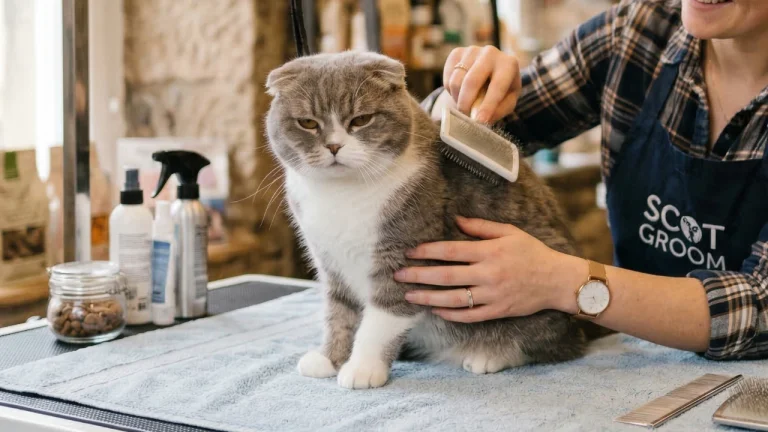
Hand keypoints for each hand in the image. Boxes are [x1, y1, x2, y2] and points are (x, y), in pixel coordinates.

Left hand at [394, 217, 582, 322]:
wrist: (557, 280)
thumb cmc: (532, 252)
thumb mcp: (509, 232)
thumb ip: (481, 227)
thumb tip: (455, 220)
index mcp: (489, 252)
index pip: (451, 251)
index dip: (427, 251)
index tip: (410, 252)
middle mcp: (488, 274)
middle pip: (446, 276)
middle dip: (419, 275)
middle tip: (398, 275)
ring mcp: (492, 295)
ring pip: (453, 299)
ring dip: (428, 298)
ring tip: (409, 296)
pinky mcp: (497, 311)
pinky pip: (469, 316)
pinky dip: (450, 314)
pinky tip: (435, 310)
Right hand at [443, 46, 522, 123]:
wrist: (490, 73)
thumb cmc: (502, 90)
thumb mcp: (507, 102)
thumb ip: (497, 111)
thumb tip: (479, 118)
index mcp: (509, 64)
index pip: (497, 86)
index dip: (488, 105)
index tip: (479, 121)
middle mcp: (491, 52)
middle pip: (471, 81)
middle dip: (466, 103)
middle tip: (465, 116)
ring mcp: (472, 50)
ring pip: (456, 82)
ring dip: (458, 99)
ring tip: (466, 104)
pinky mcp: (457, 53)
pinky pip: (447, 78)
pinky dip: (451, 91)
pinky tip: (461, 92)